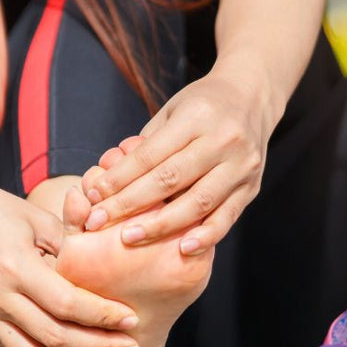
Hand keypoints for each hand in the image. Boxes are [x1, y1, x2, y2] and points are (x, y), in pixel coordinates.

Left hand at [80, 66, 274, 254]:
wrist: (252, 98)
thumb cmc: (203, 106)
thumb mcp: (173, 111)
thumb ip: (147, 145)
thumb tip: (109, 181)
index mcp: (198, 117)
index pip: (151, 154)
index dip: (119, 178)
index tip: (93, 197)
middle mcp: (223, 140)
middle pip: (170, 179)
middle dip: (130, 204)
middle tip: (99, 222)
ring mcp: (241, 165)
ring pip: (198, 202)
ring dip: (161, 225)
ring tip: (130, 238)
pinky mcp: (251, 186)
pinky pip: (227, 216)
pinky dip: (206, 236)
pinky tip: (183, 248)